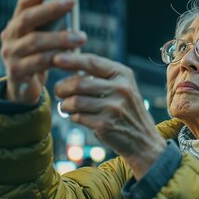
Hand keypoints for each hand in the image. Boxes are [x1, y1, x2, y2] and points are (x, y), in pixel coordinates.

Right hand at [0, 0, 86, 104]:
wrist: (23, 90)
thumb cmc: (37, 60)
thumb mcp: (41, 40)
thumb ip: (49, 26)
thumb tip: (70, 5)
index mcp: (15, 26)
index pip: (23, 5)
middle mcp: (9, 37)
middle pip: (28, 19)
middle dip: (51, 9)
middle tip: (72, 2)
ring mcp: (10, 55)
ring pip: (36, 42)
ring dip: (60, 38)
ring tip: (81, 37)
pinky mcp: (16, 72)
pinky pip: (39, 62)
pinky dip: (56, 58)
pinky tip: (71, 56)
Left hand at [53, 52, 166, 178]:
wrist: (143, 140)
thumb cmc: (125, 110)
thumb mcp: (122, 86)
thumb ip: (100, 74)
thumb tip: (68, 60)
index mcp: (123, 74)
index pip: (92, 62)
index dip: (71, 60)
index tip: (55, 58)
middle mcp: (121, 89)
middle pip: (79, 83)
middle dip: (62, 87)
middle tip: (58, 91)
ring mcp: (114, 108)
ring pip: (75, 101)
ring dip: (65, 104)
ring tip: (66, 106)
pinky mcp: (106, 124)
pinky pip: (78, 117)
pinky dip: (73, 117)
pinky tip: (77, 116)